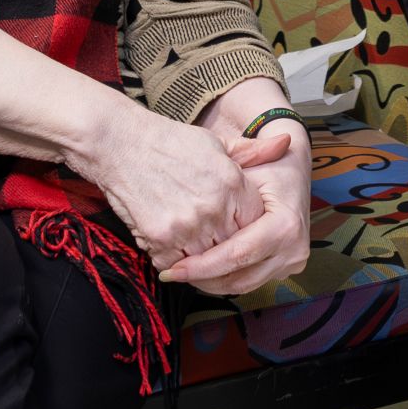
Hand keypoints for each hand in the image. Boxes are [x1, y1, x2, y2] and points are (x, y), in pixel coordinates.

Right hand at [71, 106, 281, 269]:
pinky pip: (178, 265)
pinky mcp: (161, 239)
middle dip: (226, 244)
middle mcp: (215, 208)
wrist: (121, 144)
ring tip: (191, 243)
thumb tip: (286, 145)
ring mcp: (188, 226)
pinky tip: (171, 246)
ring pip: (208, 260)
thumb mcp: (215, 143)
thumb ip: (252, 153)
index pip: (255, 223)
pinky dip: (176, 262)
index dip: (245, 225)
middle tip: (212, 238)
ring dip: (202, 258)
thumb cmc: (169, 142)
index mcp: (232, 183)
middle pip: (234, 245)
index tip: (233, 222)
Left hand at [163, 121, 311, 294]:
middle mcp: (294, 249)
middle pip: (240, 278)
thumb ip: (217, 198)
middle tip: (172, 274)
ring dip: (212, 283)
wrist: (294, 166)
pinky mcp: (286, 267)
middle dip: (203, 280)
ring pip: (244, 286)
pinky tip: (204, 271)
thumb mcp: (242, 170)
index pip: (237, 255)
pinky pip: (251, 280)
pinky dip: (226, 278)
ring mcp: (292, 261)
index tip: (174, 269)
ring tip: (184, 273)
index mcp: (286, 226)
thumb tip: (180, 220)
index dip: (203, 266)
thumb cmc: (266, 164)